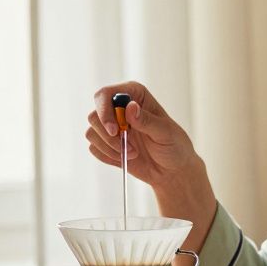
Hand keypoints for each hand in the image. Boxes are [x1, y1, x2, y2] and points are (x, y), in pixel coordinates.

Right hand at [85, 81, 201, 191]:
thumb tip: (129, 107)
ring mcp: (111, 126)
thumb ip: (147, 120)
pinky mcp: (107, 143)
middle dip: (108, 135)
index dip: (104, 111)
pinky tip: (125, 158)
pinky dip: (107, 156)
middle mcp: (119, 108)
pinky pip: (94, 148)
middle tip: (129, 147)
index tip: (114, 131)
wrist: (172, 170)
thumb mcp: (165, 133)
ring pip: (92, 132)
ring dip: (110, 147)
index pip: (106, 94)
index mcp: (134, 95)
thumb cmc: (175, 147)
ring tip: (132, 153)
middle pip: (94, 115)